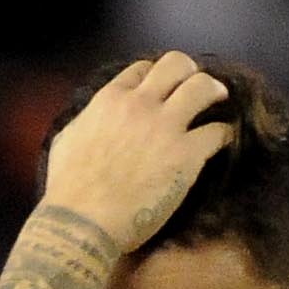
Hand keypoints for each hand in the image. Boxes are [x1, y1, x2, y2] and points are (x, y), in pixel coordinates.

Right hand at [40, 50, 236, 258]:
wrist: (82, 224)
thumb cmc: (66, 190)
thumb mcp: (66, 142)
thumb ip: (87, 121)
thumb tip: (93, 120)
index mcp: (108, 101)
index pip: (140, 69)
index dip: (154, 76)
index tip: (161, 88)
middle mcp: (139, 105)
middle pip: (177, 64)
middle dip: (190, 74)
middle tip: (195, 91)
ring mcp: (166, 127)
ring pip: (205, 87)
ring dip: (214, 94)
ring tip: (217, 105)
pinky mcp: (188, 154)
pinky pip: (219, 131)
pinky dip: (222, 135)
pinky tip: (219, 144)